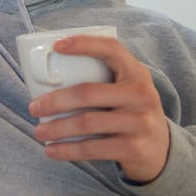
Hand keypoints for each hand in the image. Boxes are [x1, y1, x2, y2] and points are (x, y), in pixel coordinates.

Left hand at [28, 35, 170, 182]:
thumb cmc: (130, 115)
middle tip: (33, 108)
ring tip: (38, 132)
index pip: (111, 49)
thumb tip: (47, 84)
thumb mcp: (126, 93)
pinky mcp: (134, 148)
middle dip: (54, 101)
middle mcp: (142, 94)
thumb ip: (101, 83)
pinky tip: (51, 150)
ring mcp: (140, 122)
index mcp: (137, 74)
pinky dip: (67, 150)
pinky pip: (92, 149)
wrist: (162, 151)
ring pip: (86, 122)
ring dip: (56, 128)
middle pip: (88, 92)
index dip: (84, 44)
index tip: (57, 45)